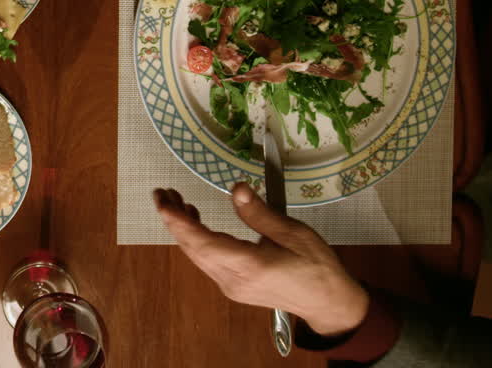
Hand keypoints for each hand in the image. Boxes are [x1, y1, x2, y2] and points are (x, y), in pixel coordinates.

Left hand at [154, 183, 368, 335]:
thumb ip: (259, 212)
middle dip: (174, 220)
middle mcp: (233, 280)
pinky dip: (196, 240)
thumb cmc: (316, 267)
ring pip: (196, 256)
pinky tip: (195, 221)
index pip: (203, 243)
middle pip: (193, 249)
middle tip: (162, 193)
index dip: (179, 222)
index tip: (164, 202)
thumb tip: (236, 188)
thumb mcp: (293, 233)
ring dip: (183, 229)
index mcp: (249, 266)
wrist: (328, 302)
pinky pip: (206, 261)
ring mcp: (231, 286)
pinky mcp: (233, 286)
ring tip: (175, 201)